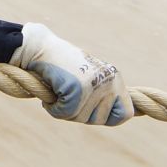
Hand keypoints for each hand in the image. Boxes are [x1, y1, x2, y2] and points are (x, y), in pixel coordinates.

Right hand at [12, 22, 131, 126]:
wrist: (40, 47)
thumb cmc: (61, 64)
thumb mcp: (89, 77)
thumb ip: (103, 94)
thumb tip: (116, 118)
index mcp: (115, 77)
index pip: (125, 113)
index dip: (108, 119)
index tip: (91, 112)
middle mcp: (109, 80)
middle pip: (100, 120)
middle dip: (81, 114)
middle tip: (68, 97)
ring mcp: (95, 84)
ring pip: (82, 118)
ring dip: (65, 110)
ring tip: (59, 91)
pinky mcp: (78, 88)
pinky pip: (65, 113)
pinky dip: (54, 108)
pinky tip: (50, 94)